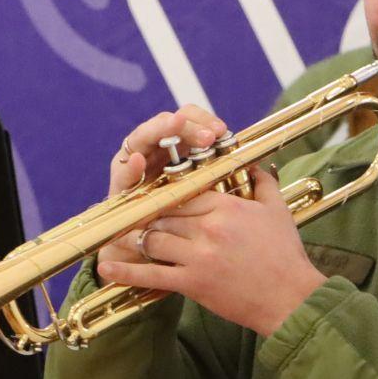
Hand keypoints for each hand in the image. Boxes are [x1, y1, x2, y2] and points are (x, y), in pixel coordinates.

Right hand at [96, 105, 230, 279]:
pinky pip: (123, 171)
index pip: (192, 122)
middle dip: (187, 124)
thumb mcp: (207, 205)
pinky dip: (130, 166)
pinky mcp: (118, 185)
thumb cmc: (181, 232)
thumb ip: (225, 185)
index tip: (222, 132)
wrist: (143, 256)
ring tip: (175, 126)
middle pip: (169, 123)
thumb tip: (258, 169)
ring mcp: (134, 165)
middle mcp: (156, 151)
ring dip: (160, 130)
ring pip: (144, 136)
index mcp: (180, 151)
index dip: (205, 121)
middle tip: (206, 134)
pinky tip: (139, 160)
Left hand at [98, 167, 326, 335]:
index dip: (166, 196)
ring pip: (153, 239)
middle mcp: (209, 228)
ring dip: (138, 240)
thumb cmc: (285, 256)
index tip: (154, 199)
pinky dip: (126, 272)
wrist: (291, 299)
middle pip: (163, 215)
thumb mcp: (277, 212)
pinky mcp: (192, 283)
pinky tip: (106, 270)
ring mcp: (198, 256)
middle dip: (149, 218)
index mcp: (227, 207)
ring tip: (125, 239)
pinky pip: (150, 275)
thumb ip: (262, 183)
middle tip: (135, 219)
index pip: (183, 192)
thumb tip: (256, 163)